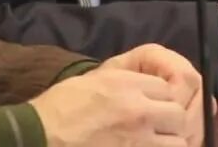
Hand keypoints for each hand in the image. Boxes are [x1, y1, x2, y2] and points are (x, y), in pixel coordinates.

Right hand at [32, 44, 203, 146]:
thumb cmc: (60, 109)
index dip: (166, 97)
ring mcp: (138, 141)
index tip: (159, 105)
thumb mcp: (93, 79)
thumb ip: (127, 77)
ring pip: (180, 141)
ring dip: (173, 141)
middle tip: (164, 127)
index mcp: (126, 85)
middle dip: (174, 121)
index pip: (170, 86)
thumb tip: (156, 84)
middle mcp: (138, 111)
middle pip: (179, 113)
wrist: (37, 137)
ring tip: (158, 141)